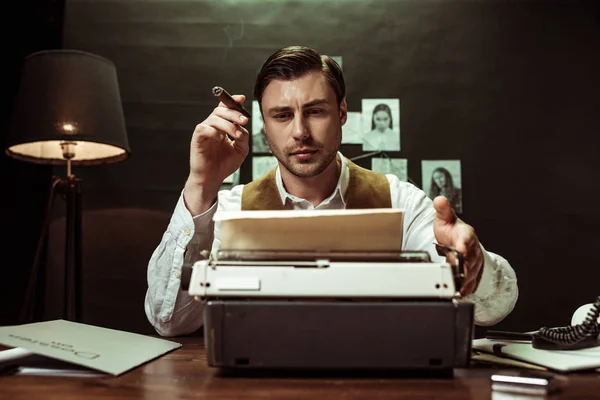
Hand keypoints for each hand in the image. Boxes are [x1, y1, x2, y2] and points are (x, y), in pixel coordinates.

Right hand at [183, 94, 249, 214]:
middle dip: (234, 113)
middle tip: (244, 120)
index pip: (225, 109)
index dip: (232, 101)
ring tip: (237, 135)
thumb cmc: (224, 165)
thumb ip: (243, 137)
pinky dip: (214, 132)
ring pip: (214, 118)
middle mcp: (212, 126)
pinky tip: (220, 139)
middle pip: (220, 110)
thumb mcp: (240, 150)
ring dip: (228, 125)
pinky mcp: (197, 138)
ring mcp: (204, 131)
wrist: (213, 178)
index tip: (242, 98)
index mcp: (222, 127)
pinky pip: (204, 128)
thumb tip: (243, 127)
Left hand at [433, 196, 483, 295]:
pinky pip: (471, 282)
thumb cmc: (452, 230)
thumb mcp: (445, 218)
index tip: (459, 251)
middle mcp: (472, 250)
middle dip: (461, 267)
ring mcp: (473, 263)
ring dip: (463, 280)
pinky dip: (466, 289)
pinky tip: (461, 294)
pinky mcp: (471, 274)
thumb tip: (439, 200)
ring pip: (470, 273)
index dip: (463, 246)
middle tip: (452, 273)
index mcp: (466, 235)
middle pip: (469, 260)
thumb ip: (442, 210)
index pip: (466, 241)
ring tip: (454, 287)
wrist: (460, 240)